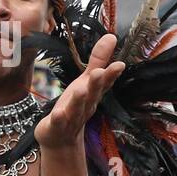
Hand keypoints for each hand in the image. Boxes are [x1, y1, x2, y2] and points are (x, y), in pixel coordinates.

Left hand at [34, 34, 124, 149]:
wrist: (61, 139)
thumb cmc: (75, 106)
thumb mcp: (85, 82)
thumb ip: (97, 61)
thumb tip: (112, 36)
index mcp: (92, 94)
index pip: (104, 83)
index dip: (111, 75)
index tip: (120, 64)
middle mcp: (85, 106)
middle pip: (92, 94)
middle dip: (96, 84)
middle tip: (99, 72)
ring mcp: (71, 118)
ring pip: (76, 108)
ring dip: (79, 100)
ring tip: (80, 90)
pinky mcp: (56, 127)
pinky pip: (58, 122)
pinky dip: (59, 118)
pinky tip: (58, 113)